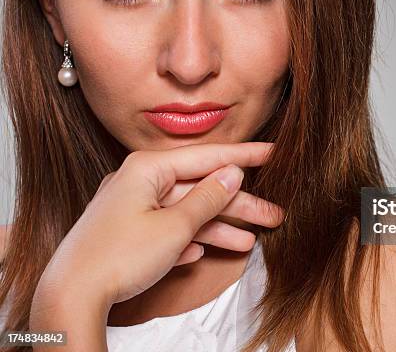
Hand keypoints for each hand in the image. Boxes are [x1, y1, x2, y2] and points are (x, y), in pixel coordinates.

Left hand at [32, 142, 281, 313]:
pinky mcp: (128, 232)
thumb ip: (207, 198)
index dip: (243, 156)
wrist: (71, 295)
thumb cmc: (118, 255)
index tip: (272, 153)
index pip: (207, 157)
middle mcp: (140, 182)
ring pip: (186, 212)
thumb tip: (231, 174)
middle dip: (238, 204)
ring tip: (248, 242)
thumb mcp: (175, 226)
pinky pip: (167, 229)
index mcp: (148, 169)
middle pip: (200, 188)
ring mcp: (132, 208)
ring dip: (217, 227)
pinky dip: (187, 239)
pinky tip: (202, 251)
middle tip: (272, 214)